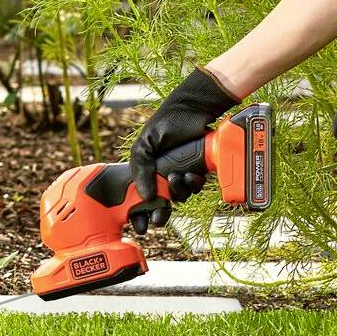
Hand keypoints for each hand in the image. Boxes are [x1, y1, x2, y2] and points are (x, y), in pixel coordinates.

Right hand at [127, 67, 239, 228]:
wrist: (193, 108)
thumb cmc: (166, 123)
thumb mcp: (145, 145)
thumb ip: (140, 169)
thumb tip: (145, 196)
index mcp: (146, 171)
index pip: (139, 199)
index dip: (138, 215)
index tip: (140, 226)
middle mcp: (163, 176)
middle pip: (160, 204)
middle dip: (160, 213)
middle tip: (159, 215)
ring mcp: (180, 174)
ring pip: (179, 197)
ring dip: (178, 193)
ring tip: (177, 177)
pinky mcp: (198, 171)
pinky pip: (194, 187)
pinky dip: (192, 184)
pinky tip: (190, 174)